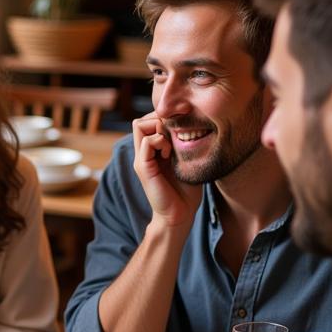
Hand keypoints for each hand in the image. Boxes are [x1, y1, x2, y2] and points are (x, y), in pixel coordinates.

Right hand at [132, 112, 202, 229]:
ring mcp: (141, 159)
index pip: (148, 121)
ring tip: (170, 144)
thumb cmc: (186, 190)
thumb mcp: (186, 160)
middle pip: (141, 120)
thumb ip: (181, 144)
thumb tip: (191, 124)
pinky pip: (146, 142)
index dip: (162, 117)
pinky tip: (169, 154)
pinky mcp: (143, 167)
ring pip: (139, 125)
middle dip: (159, 119)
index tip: (179, 127)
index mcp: (152, 151)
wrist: (179, 214)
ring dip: (158, 128)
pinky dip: (159, 141)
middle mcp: (143, 153)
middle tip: (174, 133)